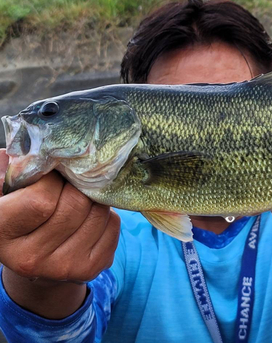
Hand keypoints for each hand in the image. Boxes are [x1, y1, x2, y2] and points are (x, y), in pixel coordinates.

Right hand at [0, 149, 120, 317]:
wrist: (33, 255)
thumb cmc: (19, 208)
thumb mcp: (8, 186)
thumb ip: (15, 167)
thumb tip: (40, 149)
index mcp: (2, 232)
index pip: (42, 200)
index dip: (53, 181)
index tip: (50, 177)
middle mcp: (29, 258)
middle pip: (76, 205)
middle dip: (78, 186)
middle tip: (71, 183)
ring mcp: (61, 268)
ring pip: (99, 213)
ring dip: (94, 198)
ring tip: (80, 197)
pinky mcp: (89, 269)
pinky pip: (113, 225)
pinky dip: (107, 214)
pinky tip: (89, 216)